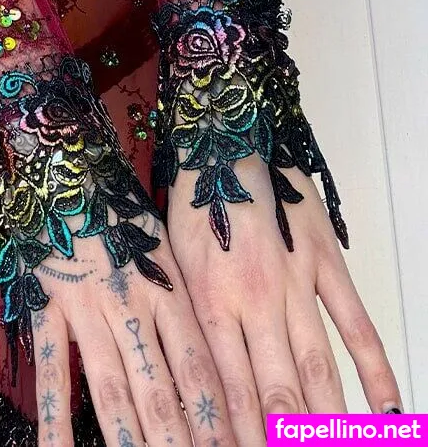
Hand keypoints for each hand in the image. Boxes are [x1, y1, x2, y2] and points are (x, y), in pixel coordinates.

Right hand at [30, 208, 239, 446]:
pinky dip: (54, 418)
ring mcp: (88, 306)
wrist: (66, 167)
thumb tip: (222, 359)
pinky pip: (51, 370)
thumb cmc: (123, 212)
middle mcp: (133, 303)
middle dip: (181, 442)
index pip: (201, 369)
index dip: (220, 417)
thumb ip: (186, 301)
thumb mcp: (166, 247)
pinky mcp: (48, 305)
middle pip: (161, 389)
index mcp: (169, 288)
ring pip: (112, 388)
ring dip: (128, 440)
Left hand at [167, 155, 402, 443]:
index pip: (231, 391)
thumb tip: (198, 380)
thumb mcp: (173, 265)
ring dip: (330, 420)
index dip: (242, 436)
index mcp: (211, 303)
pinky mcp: (325, 263)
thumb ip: (191, 322)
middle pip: (278, 389)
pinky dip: (374, 369)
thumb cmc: (193, 204)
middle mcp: (256, 300)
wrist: (224, 142)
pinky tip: (386, 410)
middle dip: (287, 439)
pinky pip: (355, 324)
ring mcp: (296, 282)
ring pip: (318, 366)